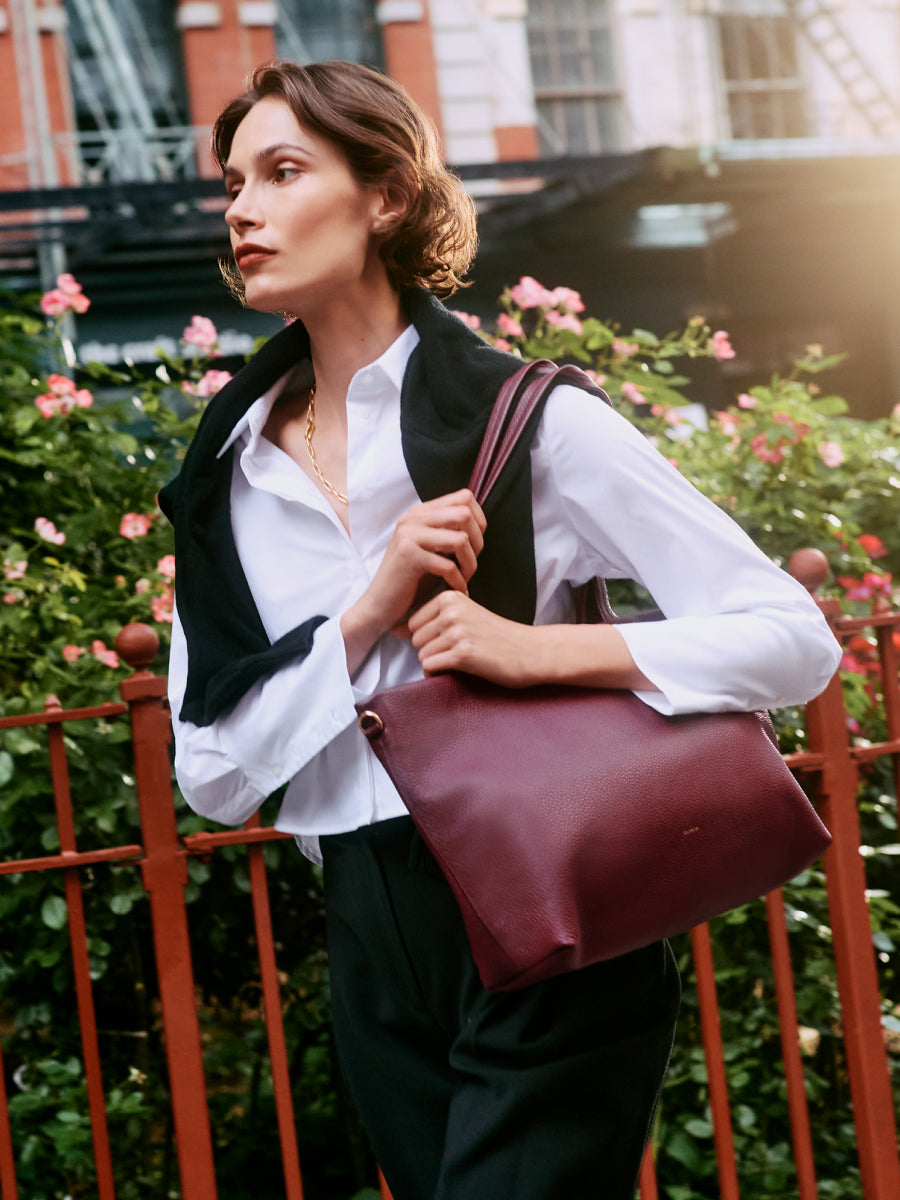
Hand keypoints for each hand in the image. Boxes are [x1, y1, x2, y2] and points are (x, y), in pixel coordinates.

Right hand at [341, 489, 485, 670]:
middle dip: (477, 542)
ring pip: (461, 539)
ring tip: (464, 578)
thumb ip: (450, 532)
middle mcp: (412, 518)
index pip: (464, 498)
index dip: (479, 521)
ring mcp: (408, 535)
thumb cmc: (411, 581)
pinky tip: (456, 590)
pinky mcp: (408, 556)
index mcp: (419, 512)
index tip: (475, 546)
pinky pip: (449, 565)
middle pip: (464, 514)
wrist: (380, 605)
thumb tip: (480, 523)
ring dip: (470, 563)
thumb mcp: (432, 550)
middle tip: (470, 565)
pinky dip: (459, 581)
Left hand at [405, 590, 538, 686]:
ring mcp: (457, 632)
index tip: (452, 639)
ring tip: (462, 660)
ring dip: (437, 663)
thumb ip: (433, 618)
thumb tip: (392, 630)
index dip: (429, 637)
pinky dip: (440, 674)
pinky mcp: (463, 654)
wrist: (530, 651)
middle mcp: (452, 611)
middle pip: (415, 640)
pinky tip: (460, 669)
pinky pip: (431, 667)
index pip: (413, 624)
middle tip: (458, 651)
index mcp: (450, 597)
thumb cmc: (496, 635)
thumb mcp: (465, 615)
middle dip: (431, 651)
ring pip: (422, 655)